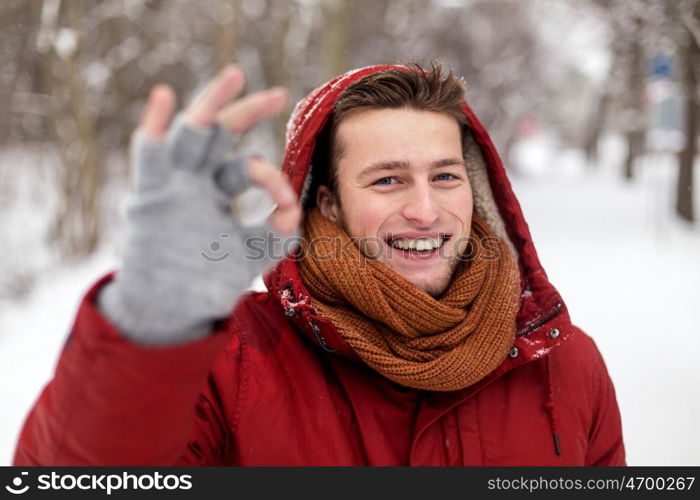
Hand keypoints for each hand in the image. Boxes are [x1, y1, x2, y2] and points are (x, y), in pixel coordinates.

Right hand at [98, 65, 300, 343]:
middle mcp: (195, 181)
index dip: (271, 178)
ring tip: (235, 75)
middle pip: (220, 135)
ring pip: (190, 134)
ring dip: (211, 103)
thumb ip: (276, 235)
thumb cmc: (208, 283)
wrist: (169, 314)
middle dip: (248, 112)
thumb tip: (294, 210)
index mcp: (217, 192)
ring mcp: (172, 185)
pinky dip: (155, 126)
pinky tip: (166, 96)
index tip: (287, 204)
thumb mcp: (251, 256)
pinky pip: (149, 155)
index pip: (247, 168)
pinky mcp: (149, 196)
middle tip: (279, 95)